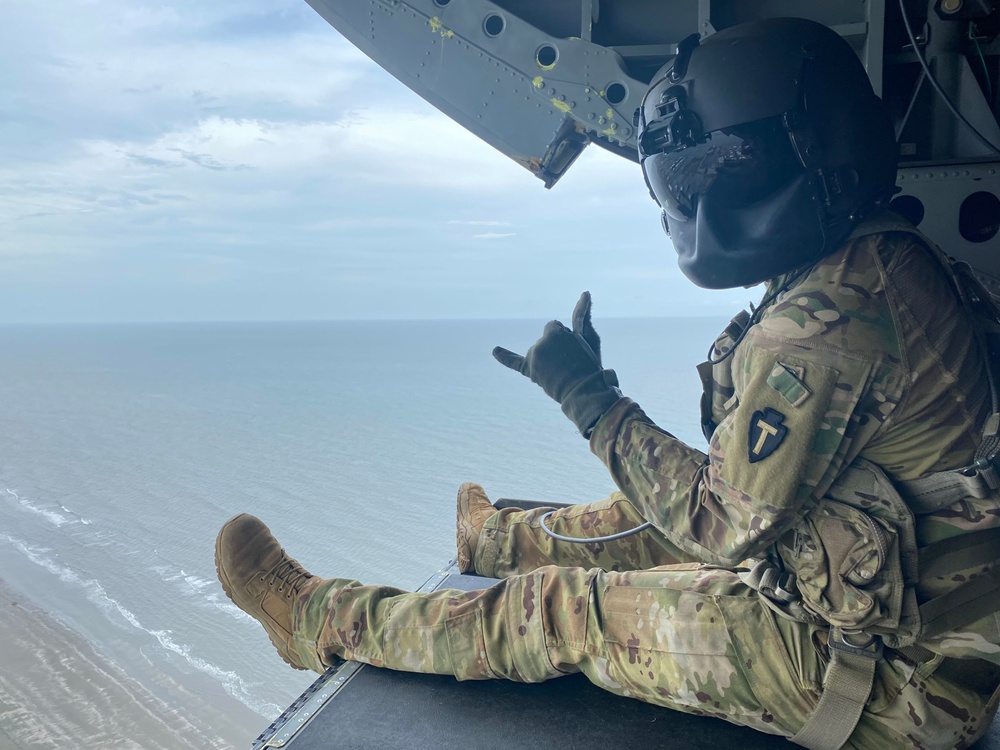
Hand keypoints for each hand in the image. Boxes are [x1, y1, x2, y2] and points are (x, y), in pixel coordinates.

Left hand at [494, 292, 621, 435]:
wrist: (582, 390)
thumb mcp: (590, 337)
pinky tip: (495, 350)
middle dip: (556, 348)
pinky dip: (503, 356)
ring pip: (537, 350)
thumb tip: (585, 292)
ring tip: (560, 371)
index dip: (565, 339)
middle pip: (545, 339)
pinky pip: (513, 361)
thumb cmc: (588, 364)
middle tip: (569, 362)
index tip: (574, 350)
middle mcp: (541, 342)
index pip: (554, 327)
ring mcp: (533, 356)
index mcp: (556, 331)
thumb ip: (583, 316)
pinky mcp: (529, 369)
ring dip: (546, 358)